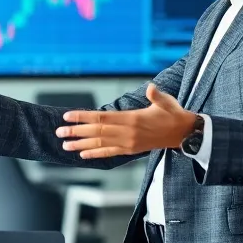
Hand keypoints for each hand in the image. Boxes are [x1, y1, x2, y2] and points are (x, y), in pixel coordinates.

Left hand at [55, 83, 197, 159]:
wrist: (183, 133)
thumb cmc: (172, 114)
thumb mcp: (166, 101)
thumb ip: (156, 95)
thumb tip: (152, 87)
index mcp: (132, 119)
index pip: (102, 117)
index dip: (84, 117)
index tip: (68, 116)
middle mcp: (128, 133)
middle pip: (97, 131)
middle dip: (76, 132)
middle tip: (59, 132)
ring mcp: (128, 143)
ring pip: (100, 144)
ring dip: (81, 145)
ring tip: (65, 145)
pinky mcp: (130, 150)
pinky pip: (109, 153)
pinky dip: (95, 154)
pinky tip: (82, 155)